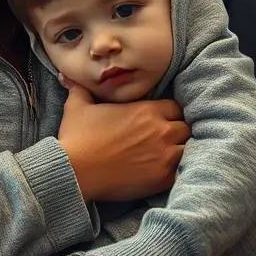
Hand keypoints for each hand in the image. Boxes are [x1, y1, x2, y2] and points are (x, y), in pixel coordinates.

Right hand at [57, 82, 187, 201]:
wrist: (75, 171)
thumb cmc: (77, 138)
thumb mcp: (77, 106)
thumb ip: (81, 89)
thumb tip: (68, 77)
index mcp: (148, 111)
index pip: (175, 108)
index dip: (169, 114)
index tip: (160, 122)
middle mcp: (161, 131)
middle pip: (185, 128)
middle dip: (177, 133)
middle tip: (164, 141)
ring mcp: (165, 156)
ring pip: (188, 150)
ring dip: (179, 152)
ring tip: (165, 158)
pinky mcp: (162, 178)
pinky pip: (181, 172)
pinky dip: (176, 172)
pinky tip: (163, 173)